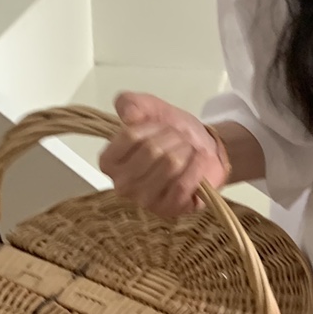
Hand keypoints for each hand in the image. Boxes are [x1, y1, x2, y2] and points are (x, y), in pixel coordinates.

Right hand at [100, 92, 229, 218]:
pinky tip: (198, 161)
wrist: (204, 150)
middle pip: (152, 150)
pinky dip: (196, 167)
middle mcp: (122, 185)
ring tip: (187, 150)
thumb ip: (130, 103)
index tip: (160, 126)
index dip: (151, 125)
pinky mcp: (170, 209)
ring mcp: (145, 200)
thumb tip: (129, 116)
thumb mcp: (149, 108)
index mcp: (109, 162)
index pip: (130, 135)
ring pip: (170, 165)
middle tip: (179, 139)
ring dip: (185, 150)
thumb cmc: (172, 134)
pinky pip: (183, 184)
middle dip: (172, 137)